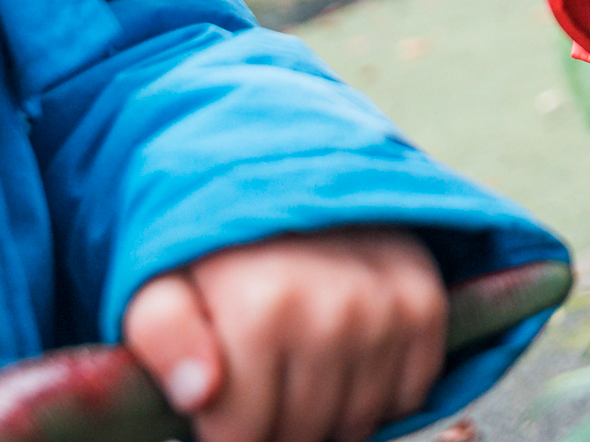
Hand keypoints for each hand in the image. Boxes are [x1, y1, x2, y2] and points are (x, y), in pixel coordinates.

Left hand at [121, 226, 442, 441]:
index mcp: (262, 309)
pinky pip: (406, 396)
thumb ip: (162, 338)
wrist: (304, 174)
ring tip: (298, 372)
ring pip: (354, 424)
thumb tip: (198, 394)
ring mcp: (389, 310)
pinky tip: (346, 361)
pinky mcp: (427, 306)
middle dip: (273, 426)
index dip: (225, 432)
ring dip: (325, 415)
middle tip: (259, 386)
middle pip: (301, 434)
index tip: (219, 406)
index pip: (244, 435)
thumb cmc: (221, 248)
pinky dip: (377, 394)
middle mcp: (336, 312)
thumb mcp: (163, 283)